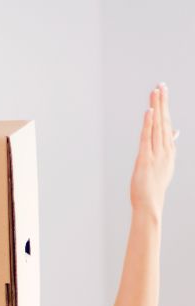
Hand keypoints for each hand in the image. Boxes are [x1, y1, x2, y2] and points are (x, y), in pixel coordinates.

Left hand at [129, 84, 176, 218]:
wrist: (150, 204)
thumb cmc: (154, 185)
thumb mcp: (164, 163)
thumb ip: (169, 146)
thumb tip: (175, 131)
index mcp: (168, 150)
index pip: (167, 124)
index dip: (165, 108)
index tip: (163, 92)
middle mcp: (165, 149)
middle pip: (164, 121)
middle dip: (163, 102)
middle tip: (161, 84)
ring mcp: (156, 153)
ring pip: (157, 126)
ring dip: (157, 107)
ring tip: (156, 91)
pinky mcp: (145, 159)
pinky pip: (147, 138)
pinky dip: (148, 123)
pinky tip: (149, 111)